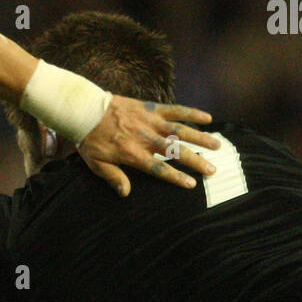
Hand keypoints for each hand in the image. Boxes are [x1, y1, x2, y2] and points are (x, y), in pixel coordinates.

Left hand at [77, 96, 219, 196]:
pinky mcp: (150, 107)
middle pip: (175, 151)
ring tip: (217, 145)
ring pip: (180, 130)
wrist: (84, 109)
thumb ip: (113, 177)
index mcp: (133, 154)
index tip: (192, 184)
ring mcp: (150, 121)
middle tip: (212, 169)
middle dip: (195, 161)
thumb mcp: (96, 163)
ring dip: (200, 137)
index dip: (176, 177)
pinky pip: (174, 109)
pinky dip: (191, 112)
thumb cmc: (90, 138)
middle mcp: (146, 138)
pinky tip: (207, 117)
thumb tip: (126, 193)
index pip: (159, 169)